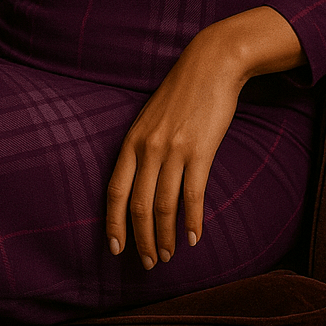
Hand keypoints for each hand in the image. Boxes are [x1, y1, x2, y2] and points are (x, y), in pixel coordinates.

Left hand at [106, 6, 303, 269]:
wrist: (211, 64)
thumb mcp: (150, 117)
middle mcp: (148, 147)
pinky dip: (192, 220)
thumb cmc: (182, 92)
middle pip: (138, 205)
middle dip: (141, 239)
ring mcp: (174, 149)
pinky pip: (193, 195)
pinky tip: (194, 237)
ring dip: (166, 236)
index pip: (115, 191)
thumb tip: (140, 181)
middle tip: (149, 262)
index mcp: (132, 140)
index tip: (116, 248)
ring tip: (170, 255)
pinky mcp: (200, 150)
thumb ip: (142, 146)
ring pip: (163, 205)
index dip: (114, 223)